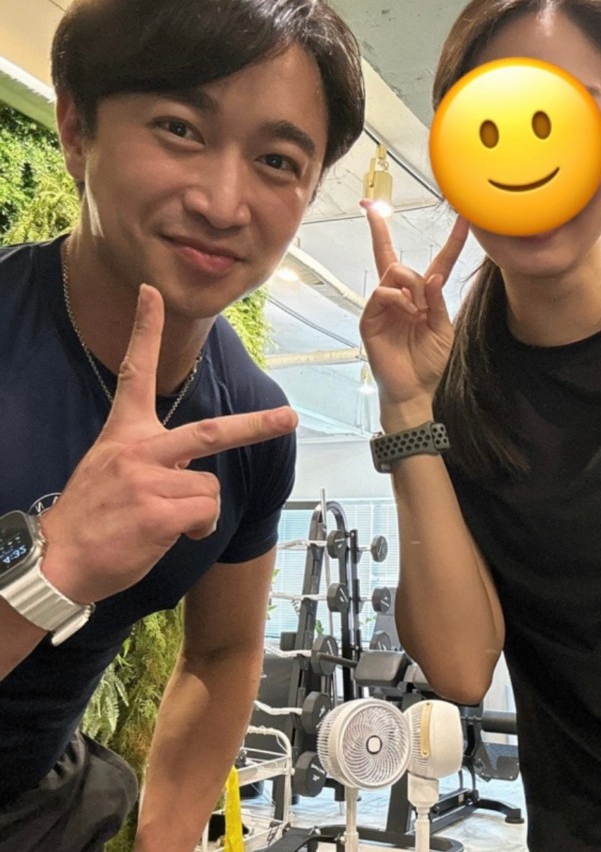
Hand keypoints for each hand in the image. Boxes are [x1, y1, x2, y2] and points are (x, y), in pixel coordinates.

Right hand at [41, 284, 296, 605]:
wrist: (59, 558)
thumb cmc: (92, 516)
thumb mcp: (112, 469)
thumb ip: (152, 457)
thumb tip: (194, 469)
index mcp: (125, 433)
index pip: (136, 372)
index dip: (146, 330)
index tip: (152, 293)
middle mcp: (139, 450)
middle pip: (210, 432)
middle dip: (256, 426)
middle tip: (289, 418)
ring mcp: (148, 481)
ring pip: (209, 486)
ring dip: (200, 510)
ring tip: (167, 522)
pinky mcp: (158, 513)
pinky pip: (205, 514)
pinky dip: (200, 528)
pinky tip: (173, 534)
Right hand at [359, 201, 468, 408]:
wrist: (414, 389)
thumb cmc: (429, 363)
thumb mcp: (443, 329)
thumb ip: (439, 302)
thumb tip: (434, 277)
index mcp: (423, 297)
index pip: (438, 262)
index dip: (452, 241)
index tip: (463, 218)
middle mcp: (401, 296)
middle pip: (389, 254)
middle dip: (380, 231)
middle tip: (405, 245)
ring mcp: (383, 305)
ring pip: (393, 270)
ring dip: (412, 283)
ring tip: (419, 307)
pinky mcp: (371, 318)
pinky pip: (382, 292)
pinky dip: (398, 299)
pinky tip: (408, 313)